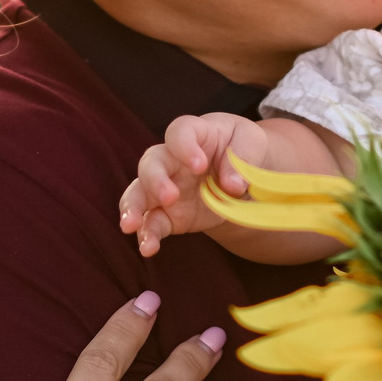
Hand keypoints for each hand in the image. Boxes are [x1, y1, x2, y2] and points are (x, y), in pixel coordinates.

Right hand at [119, 113, 265, 255]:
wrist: (240, 175)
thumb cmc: (242, 150)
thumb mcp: (251, 144)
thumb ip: (242, 161)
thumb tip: (232, 186)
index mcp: (194, 135)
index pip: (180, 133)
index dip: (185, 147)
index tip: (199, 165)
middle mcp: (172, 159)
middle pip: (151, 163)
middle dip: (155, 180)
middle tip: (169, 197)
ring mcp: (165, 188)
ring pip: (139, 193)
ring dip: (133, 208)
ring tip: (130, 225)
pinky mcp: (168, 215)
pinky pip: (152, 223)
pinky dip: (147, 235)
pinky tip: (148, 248)